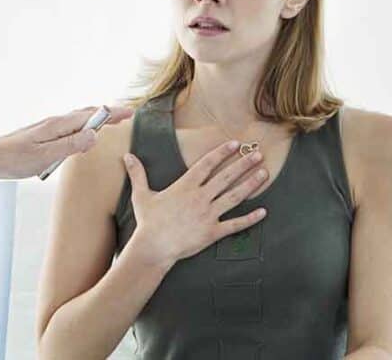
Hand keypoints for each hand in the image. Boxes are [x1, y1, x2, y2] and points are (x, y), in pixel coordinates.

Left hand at [0, 105, 132, 187]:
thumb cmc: (13, 159)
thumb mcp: (45, 157)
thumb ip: (70, 146)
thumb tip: (95, 135)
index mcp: (57, 126)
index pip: (91, 116)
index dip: (111, 114)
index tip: (130, 112)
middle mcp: (54, 123)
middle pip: (86, 114)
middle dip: (106, 114)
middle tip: (126, 115)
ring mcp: (47, 129)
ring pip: (77, 120)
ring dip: (95, 119)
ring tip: (110, 122)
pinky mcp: (42, 136)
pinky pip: (68, 128)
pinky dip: (82, 127)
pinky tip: (81, 135)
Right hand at [123, 140, 268, 267]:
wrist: (154, 247)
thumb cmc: (148, 222)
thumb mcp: (141, 195)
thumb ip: (138, 174)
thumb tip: (127, 156)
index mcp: (185, 186)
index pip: (207, 164)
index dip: (222, 153)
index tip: (235, 144)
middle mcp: (200, 197)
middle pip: (226, 177)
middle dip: (243, 164)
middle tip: (258, 154)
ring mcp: (208, 215)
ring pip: (235, 196)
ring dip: (251, 184)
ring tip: (264, 173)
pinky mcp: (213, 232)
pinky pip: (235, 224)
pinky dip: (250, 218)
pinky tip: (263, 211)